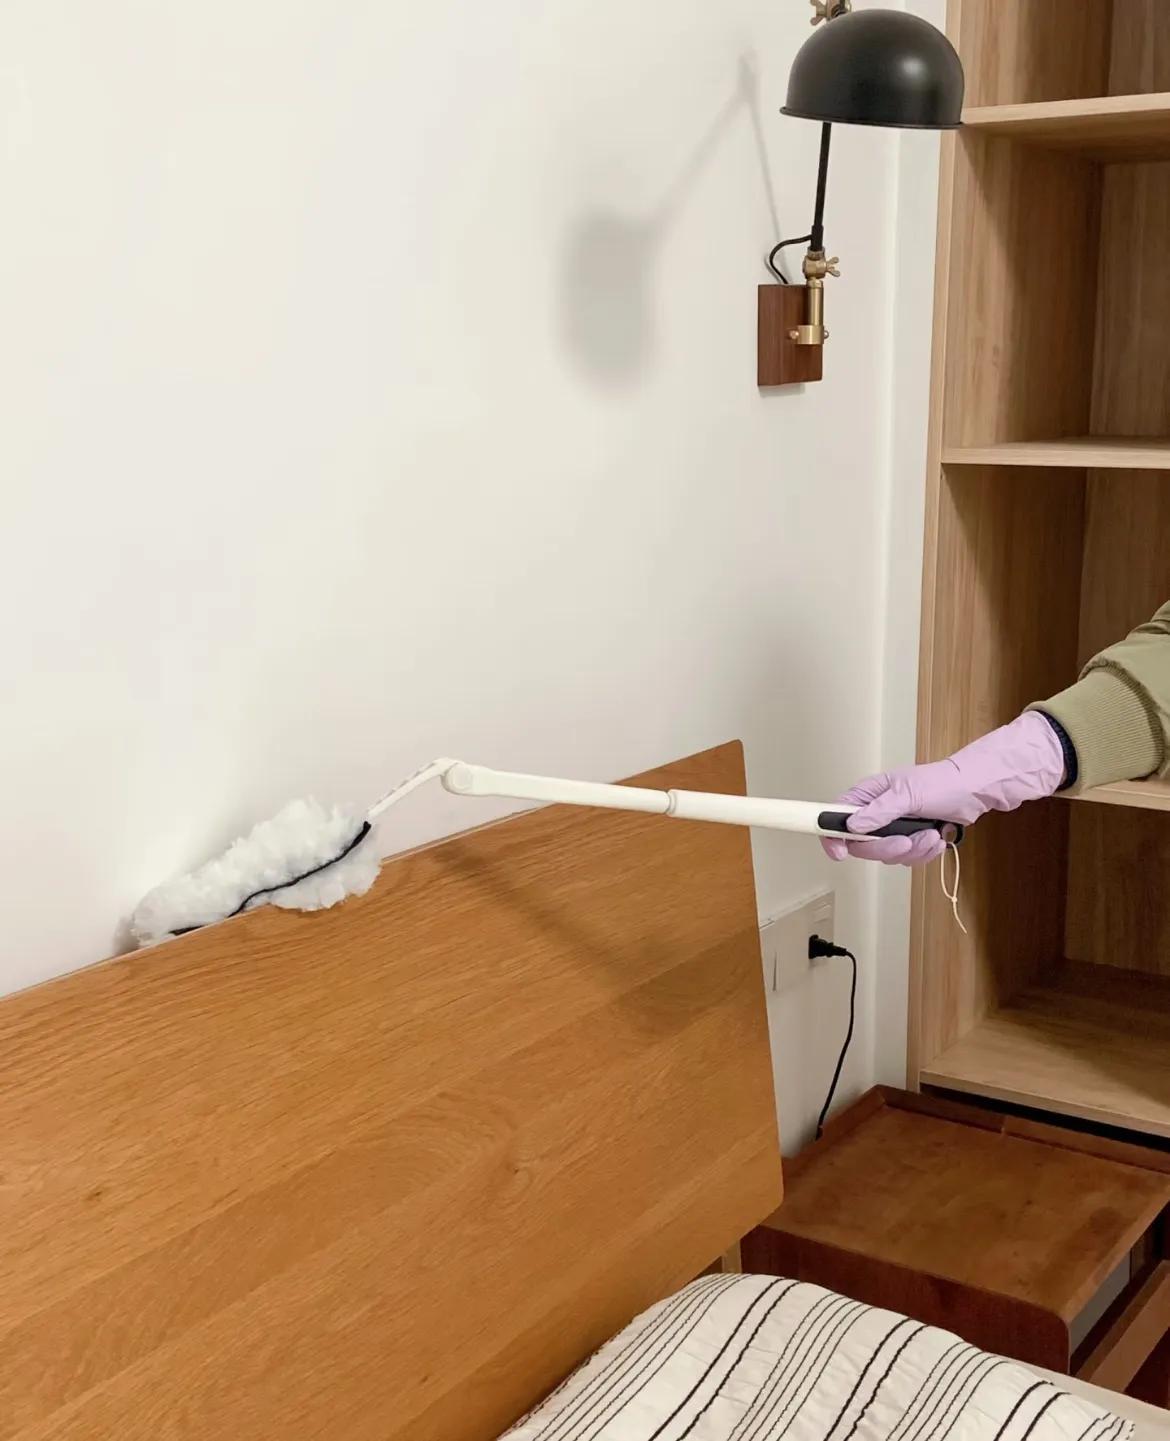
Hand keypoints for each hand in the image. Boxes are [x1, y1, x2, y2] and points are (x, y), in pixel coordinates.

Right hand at [823, 712, 1066, 865]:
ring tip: (931, 834)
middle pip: (861, 844)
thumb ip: (878, 812)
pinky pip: (907, 859)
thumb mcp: (907, 794)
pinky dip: (924, 853)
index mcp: (868, 795)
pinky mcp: (910, 839)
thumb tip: (852, 826)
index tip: (840, 852)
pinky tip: (937, 839)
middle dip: (887, 847)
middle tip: (906, 841)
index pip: (836, 816)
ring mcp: (893, 828)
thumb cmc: (942, 783)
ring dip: (913, 850)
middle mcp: (876, 812)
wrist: (974, 790)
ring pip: (887, 855)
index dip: (833, 835)